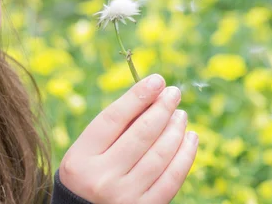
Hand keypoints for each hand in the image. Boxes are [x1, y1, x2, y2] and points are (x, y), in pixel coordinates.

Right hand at [58, 74, 197, 203]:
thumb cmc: (89, 175)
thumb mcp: (86, 153)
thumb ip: (113, 130)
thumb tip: (151, 97)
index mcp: (81, 158)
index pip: (113, 118)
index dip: (137, 96)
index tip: (156, 80)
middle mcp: (101, 178)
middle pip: (140, 134)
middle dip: (161, 108)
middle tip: (174, 93)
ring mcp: (124, 197)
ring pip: (160, 155)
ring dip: (175, 129)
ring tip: (181, 114)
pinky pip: (172, 179)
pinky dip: (185, 155)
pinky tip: (190, 138)